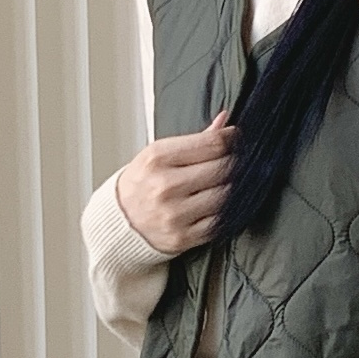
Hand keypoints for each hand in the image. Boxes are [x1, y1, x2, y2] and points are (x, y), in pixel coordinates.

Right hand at [115, 115, 234, 253]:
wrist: (120, 221)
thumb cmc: (141, 184)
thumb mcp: (158, 155)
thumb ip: (195, 140)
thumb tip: (224, 121)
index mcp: (157, 158)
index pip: (211, 144)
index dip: (232, 139)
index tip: (237, 138)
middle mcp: (165, 186)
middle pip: (222, 169)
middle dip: (236, 163)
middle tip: (238, 161)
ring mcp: (174, 214)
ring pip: (225, 196)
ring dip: (234, 188)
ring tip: (230, 182)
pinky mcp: (183, 237)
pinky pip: (220, 222)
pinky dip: (228, 212)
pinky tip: (224, 204)